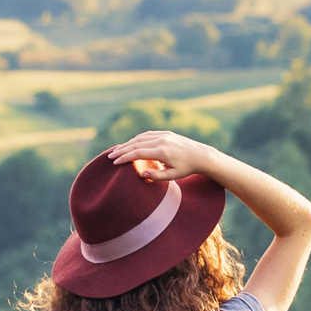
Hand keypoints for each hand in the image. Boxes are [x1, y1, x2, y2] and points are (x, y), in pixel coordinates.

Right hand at [104, 130, 219, 183]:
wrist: (200, 155)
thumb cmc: (187, 169)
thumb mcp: (173, 176)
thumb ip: (156, 176)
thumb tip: (141, 175)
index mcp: (162, 152)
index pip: (138, 153)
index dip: (125, 157)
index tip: (115, 162)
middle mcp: (161, 140)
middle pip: (136, 144)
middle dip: (122, 150)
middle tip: (110, 157)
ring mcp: (163, 135)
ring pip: (140, 138)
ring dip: (127, 144)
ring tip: (117, 151)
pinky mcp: (165, 133)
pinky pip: (147, 135)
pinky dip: (137, 139)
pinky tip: (130, 144)